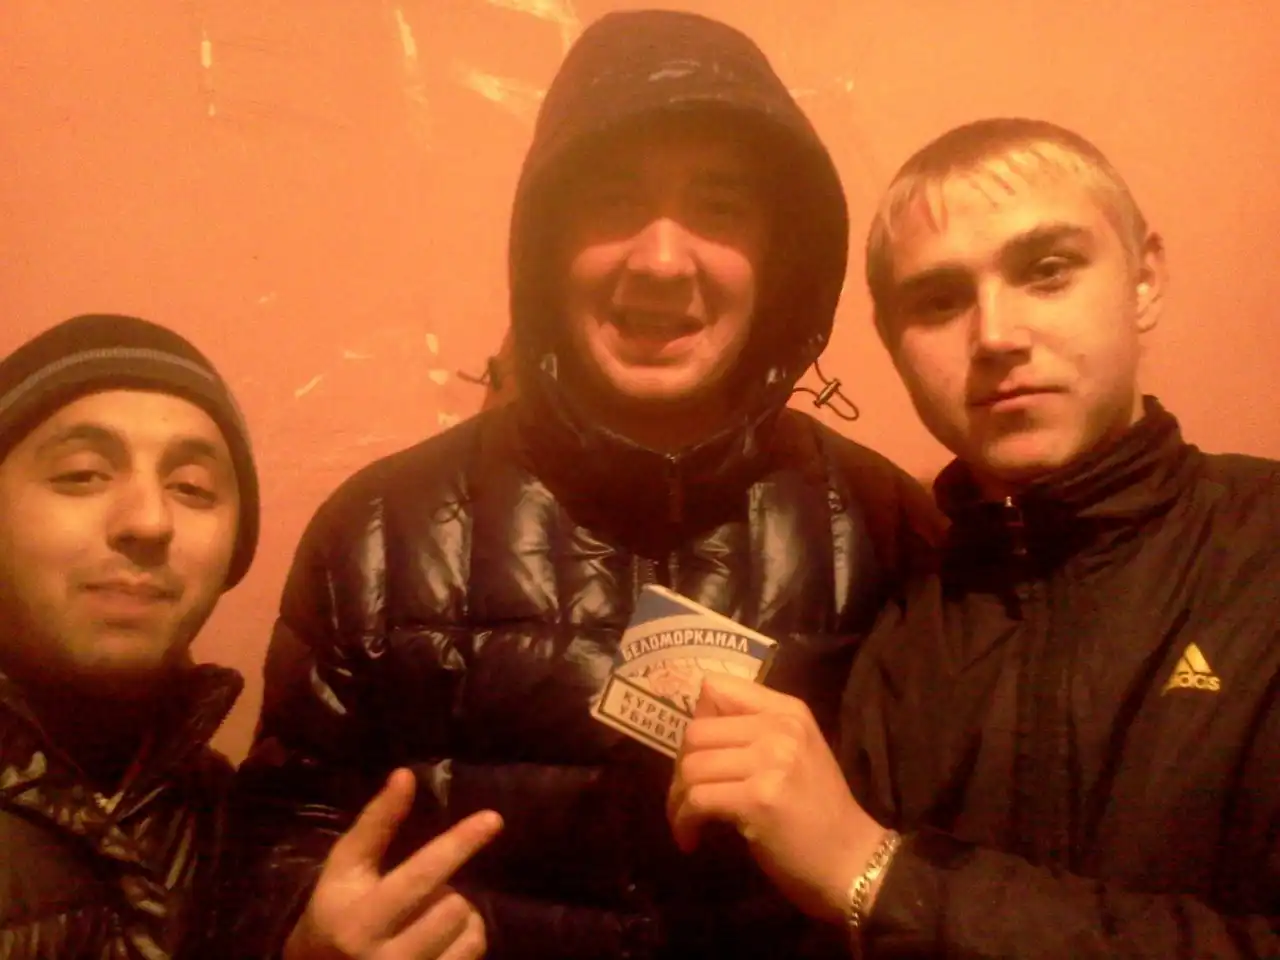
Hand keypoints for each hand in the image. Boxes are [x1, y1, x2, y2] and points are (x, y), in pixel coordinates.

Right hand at [285, 768, 502, 959]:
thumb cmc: (334, 913)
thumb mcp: (345, 869)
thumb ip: (375, 824)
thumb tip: (405, 775)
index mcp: (359, 921)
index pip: (420, 876)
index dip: (459, 844)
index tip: (494, 819)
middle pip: (454, 904)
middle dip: (446, 892)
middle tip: (421, 897)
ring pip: (471, 934)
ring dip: (460, 918)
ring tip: (430, 921)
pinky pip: (472, 957)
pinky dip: (466, 943)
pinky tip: (440, 944)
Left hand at [667, 674, 887, 922]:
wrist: (850, 858)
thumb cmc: (818, 810)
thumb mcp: (794, 752)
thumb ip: (753, 731)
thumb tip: (694, 733)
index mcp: (788, 710)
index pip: (716, 687)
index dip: (698, 720)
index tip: (702, 753)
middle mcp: (780, 727)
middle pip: (696, 731)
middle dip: (681, 767)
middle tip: (689, 796)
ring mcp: (771, 761)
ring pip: (691, 767)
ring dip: (677, 799)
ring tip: (687, 820)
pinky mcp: (758, 799)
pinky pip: (697, 800)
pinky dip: (683, 821)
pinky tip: (691, 838)